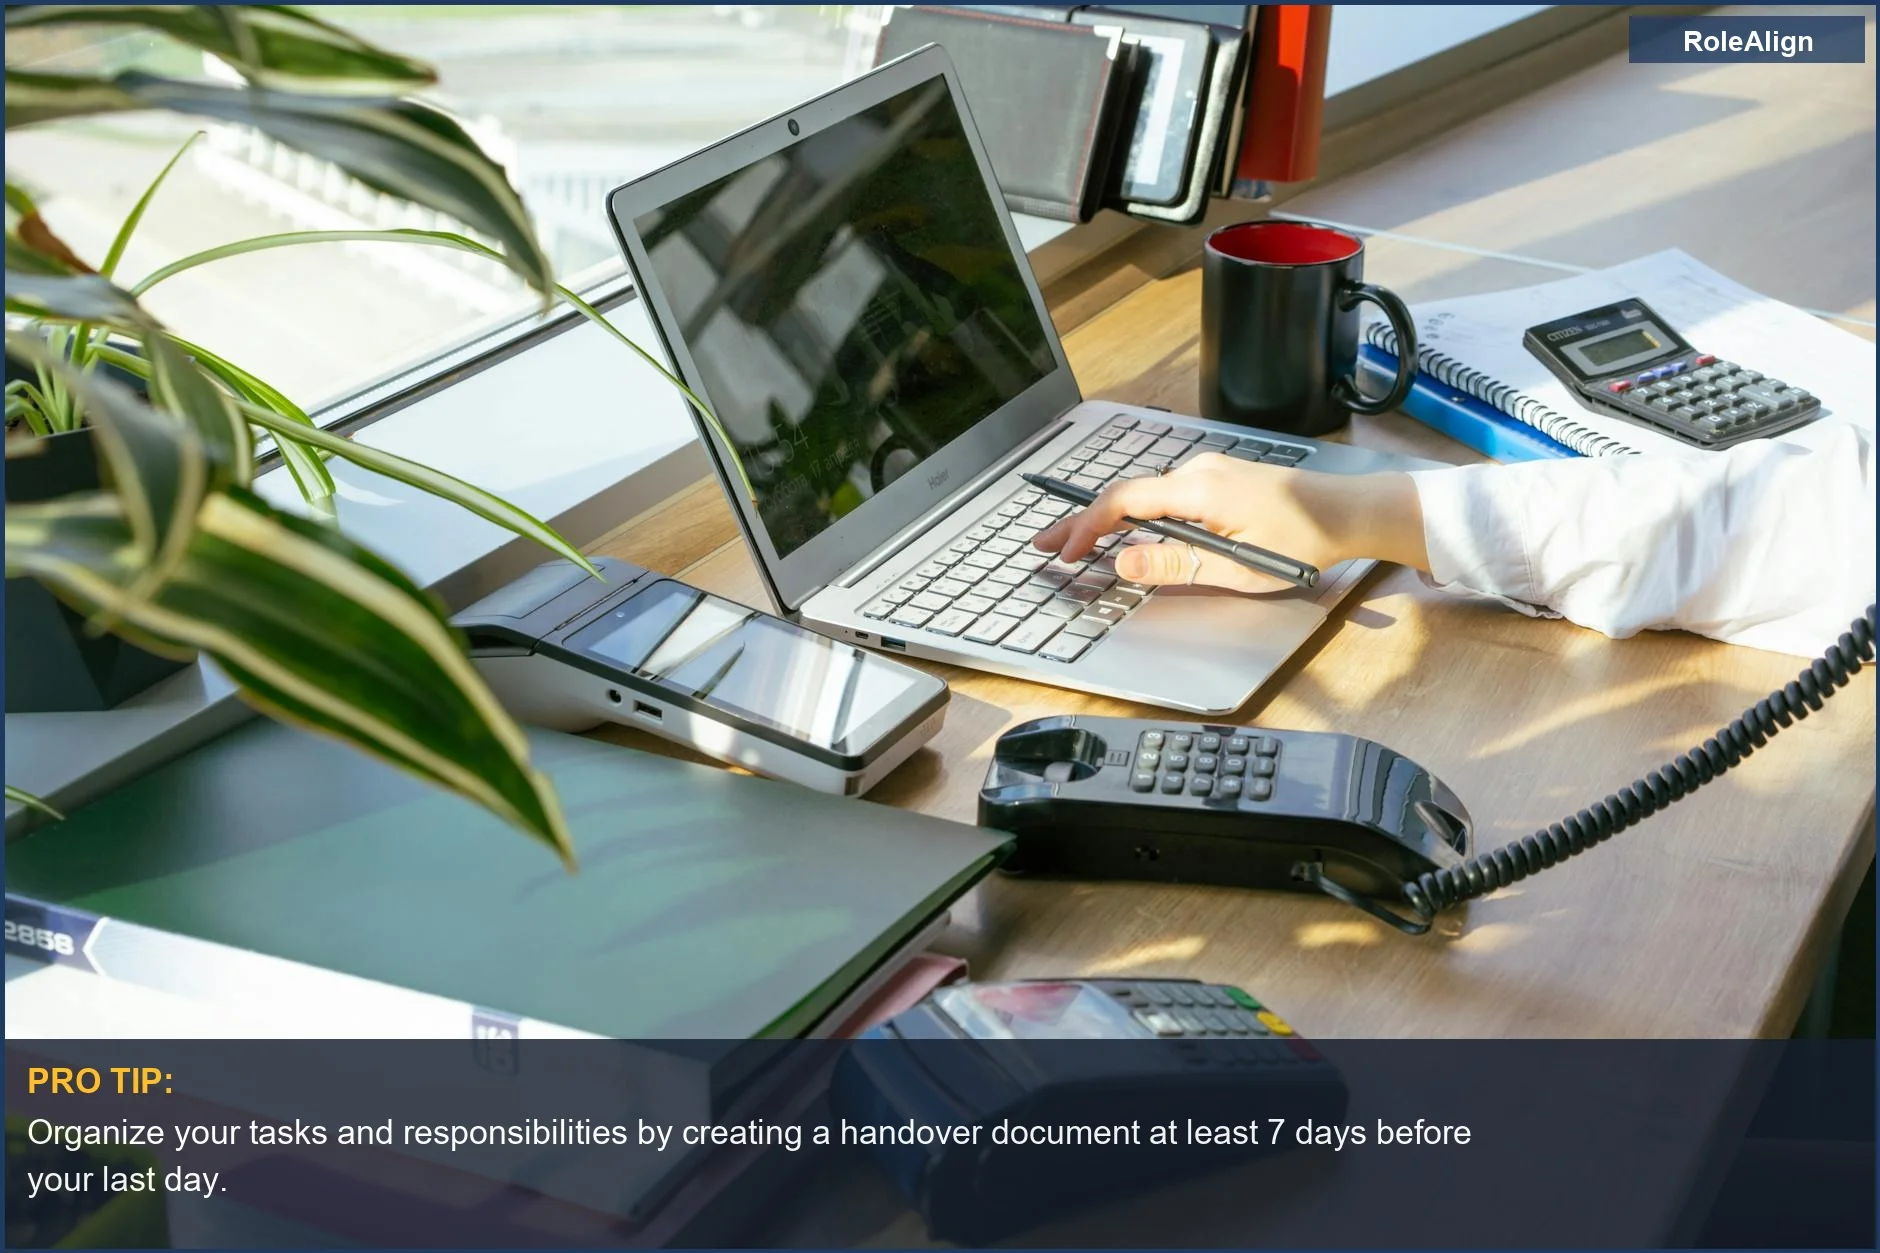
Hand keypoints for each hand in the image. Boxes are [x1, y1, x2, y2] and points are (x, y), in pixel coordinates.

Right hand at [1030, 453, 1428, 592]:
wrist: (1348, 511)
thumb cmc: (1303, 542)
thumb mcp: (1237, 566)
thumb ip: (1175, 564)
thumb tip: (1123, 564)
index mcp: (1198, 489)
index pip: (1124, 502)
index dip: (1087, 528)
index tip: (1065, 552)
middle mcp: (1198, 469)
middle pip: (1125, 494)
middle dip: (1083, 520)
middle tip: (1046, 542)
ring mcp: (1209, 469)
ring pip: (1143, 492)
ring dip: (1108, 517)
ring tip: (1078, 540)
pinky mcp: (1219, 476)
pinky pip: (1164, 492)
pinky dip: (1135, 510)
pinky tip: (1124, 528)